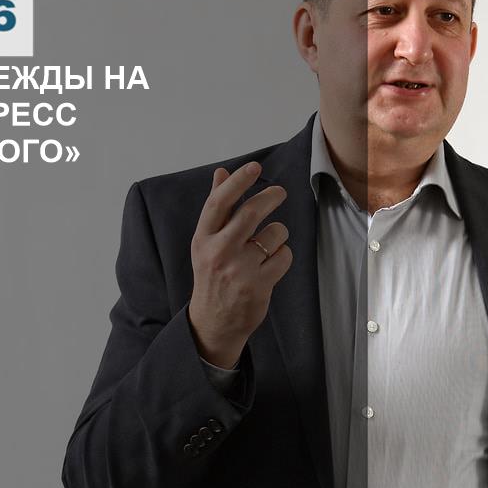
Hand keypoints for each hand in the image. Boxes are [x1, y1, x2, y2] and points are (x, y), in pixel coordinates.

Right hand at [187, 161, 291, 367]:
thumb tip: (221, 172)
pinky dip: (283, 256)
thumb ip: (217, 208)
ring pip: (275, 234)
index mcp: (203, 239)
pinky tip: (271, 265)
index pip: (219, 203)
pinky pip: (284, 256)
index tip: (254, 167)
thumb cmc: (213, 274)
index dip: (238, 182)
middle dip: (271, 197)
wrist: (214, 321)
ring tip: (266, 247)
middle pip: (251, 212)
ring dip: (278, 235)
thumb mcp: (206, 242)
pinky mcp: (259, 285)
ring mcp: (239, 270)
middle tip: (280, 192)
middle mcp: (218, 252)